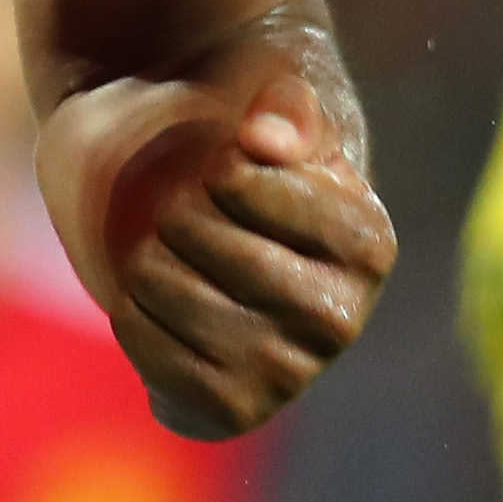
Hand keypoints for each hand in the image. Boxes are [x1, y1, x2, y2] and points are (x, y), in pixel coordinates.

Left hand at [47, 50, 394, 437]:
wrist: (194, 224)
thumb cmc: (237, 142)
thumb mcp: (266, 92)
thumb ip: (279, 98)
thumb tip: (264, 138)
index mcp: (368, 241)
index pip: (241, 184)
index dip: (210, 162)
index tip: (228, 169)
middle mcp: (342, 317)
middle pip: (197, 237)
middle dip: (172, 207)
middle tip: (188, 211)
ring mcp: (289, 372)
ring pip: (164, 291)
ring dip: (144, 259)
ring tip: (170, 254)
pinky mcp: (232, 409)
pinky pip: (149, 357)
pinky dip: (134, 318)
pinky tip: (158, 306)